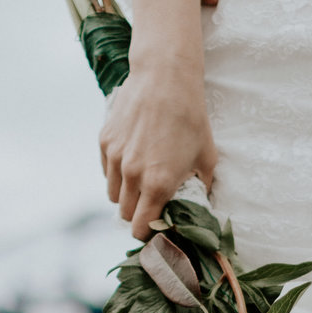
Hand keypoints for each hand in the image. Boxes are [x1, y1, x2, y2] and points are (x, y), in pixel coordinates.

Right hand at [99, 61, 217, 238]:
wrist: (164, 79)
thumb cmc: (191, 119)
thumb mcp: (206, 157)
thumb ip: (201, 188)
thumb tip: (198, 208)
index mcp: (159, 183)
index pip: (141, 227)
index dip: (148, 233)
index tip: (156, 230)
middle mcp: (133, 174)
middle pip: (126, 214)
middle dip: (138, 215)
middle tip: (151, 207)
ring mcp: (115, 158)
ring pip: (113, 195)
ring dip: (126, 196)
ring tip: (142, 184)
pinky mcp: (105, 142)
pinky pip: (107, 172)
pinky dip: (117, 175)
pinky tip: (133, 162)